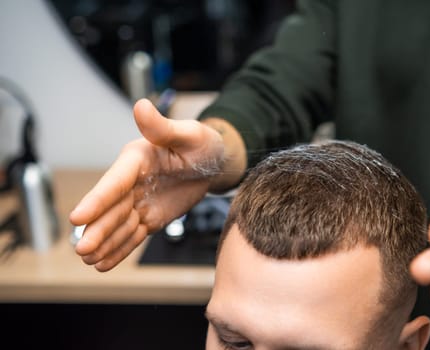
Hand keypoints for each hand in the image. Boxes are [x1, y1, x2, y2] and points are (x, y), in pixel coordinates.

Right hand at [69, 99, 224, 270]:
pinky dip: (120, 250)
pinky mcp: (150, 218)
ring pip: (120, 225)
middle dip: (98, 229)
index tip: (77, 217)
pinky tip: (104, 264)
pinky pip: (133, 236)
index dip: (96, 200)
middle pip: (112, 208)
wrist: (212, 164)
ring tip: (90, 261)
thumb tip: (141, 105)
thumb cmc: (201, 144)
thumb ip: (162, 127)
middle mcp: (132, 182)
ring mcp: (139, 202)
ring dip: (105, 243)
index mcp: (136, 160)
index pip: (114, 182)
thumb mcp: (188, 133)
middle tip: (82, 250)